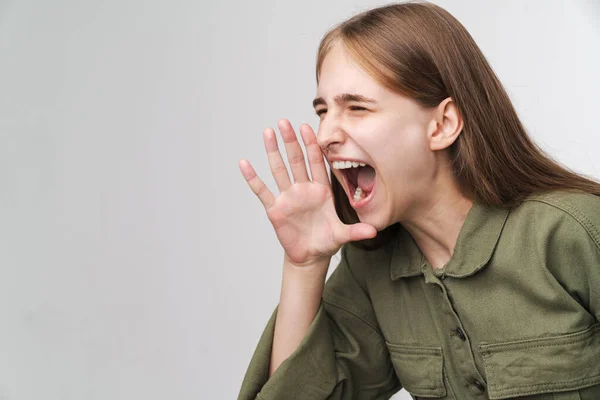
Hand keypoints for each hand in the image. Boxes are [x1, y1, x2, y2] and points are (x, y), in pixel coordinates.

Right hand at [238, 119, 376, 266]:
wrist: (310, 256)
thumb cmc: (327, 241)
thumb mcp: (343, 235)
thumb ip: (356, 231)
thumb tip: (374, 231)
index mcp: (321, 191)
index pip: (316, 163)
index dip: (311, 145)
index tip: (307, 127)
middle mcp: (303, 190)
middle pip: (296, 161)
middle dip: (291, 141)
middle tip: (284, 122)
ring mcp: (288, 198)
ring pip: (279, 170)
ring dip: (273, 151)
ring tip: (267, 132)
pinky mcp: (275, 209)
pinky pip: (262, 191)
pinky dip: (253, 178)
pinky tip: (244, 163)